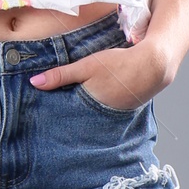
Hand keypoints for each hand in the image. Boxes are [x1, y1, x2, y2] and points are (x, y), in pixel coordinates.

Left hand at [28, 37, 170, 112]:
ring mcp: (112, 117)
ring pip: (90, 119)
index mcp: (89, 108)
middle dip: (65, 122)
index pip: (64, 120)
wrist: (154, 66)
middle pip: (77, 122)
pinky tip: (91, 106)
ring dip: (81, 117)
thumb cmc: (119, 64)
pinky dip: (95, 111)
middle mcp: (100, 117)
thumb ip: (61, 75)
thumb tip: (34, 82)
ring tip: (68, 117)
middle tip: (49, 123)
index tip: (39, 120)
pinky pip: (102, 115)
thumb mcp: (87, 66)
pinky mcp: (121, 112)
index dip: (53, 119)